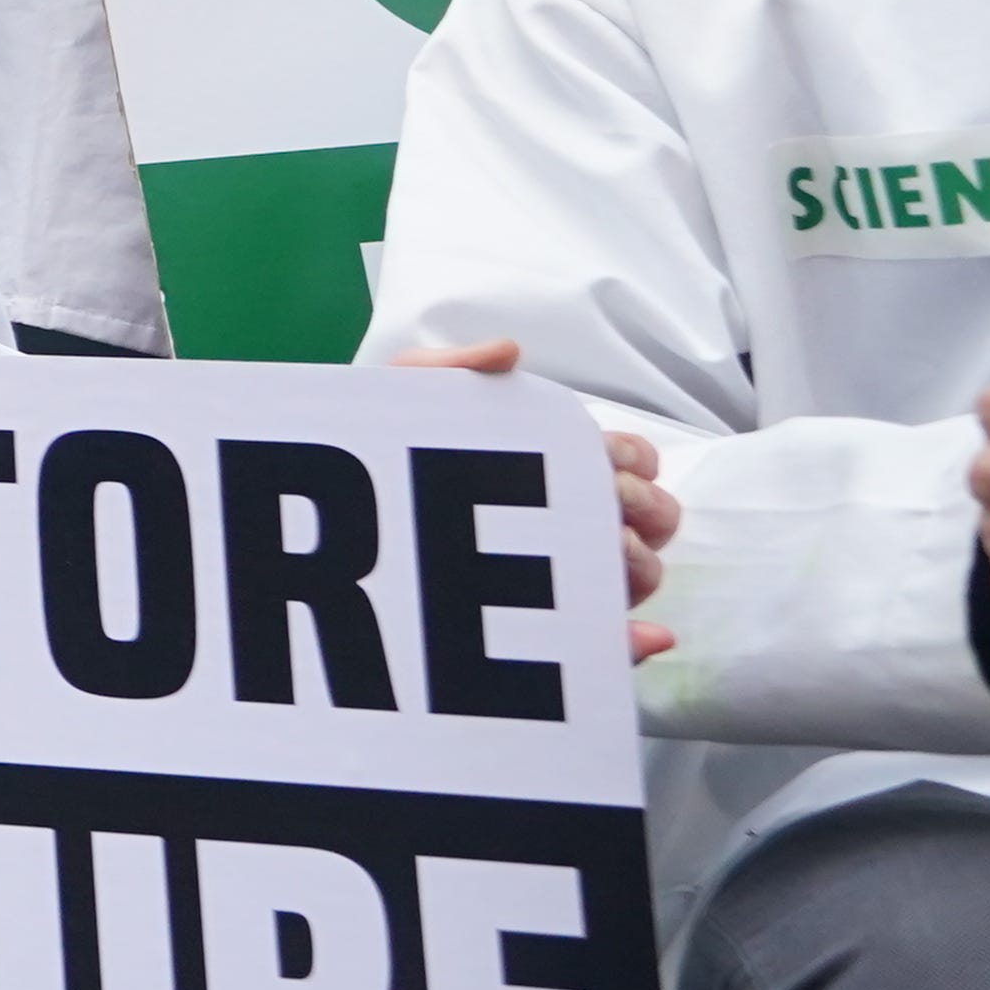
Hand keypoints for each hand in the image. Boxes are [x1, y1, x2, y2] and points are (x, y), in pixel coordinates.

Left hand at [399, 341, 677, 658]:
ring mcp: (563, 574)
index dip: (633, 459)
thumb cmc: (381, 454)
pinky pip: (601, 638)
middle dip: (642, 507)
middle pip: (653, 515)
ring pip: (640, 572)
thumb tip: (509, 351)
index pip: (635, 461)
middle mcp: (574, 517)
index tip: (606, 461)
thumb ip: (453, 366)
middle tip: (605, 505)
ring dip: (636, 562)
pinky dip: (630, 639)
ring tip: (600, 551)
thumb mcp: (411, 402)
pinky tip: (640, 635)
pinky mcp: (543, 627)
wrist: (336, 518)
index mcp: (559, 462)